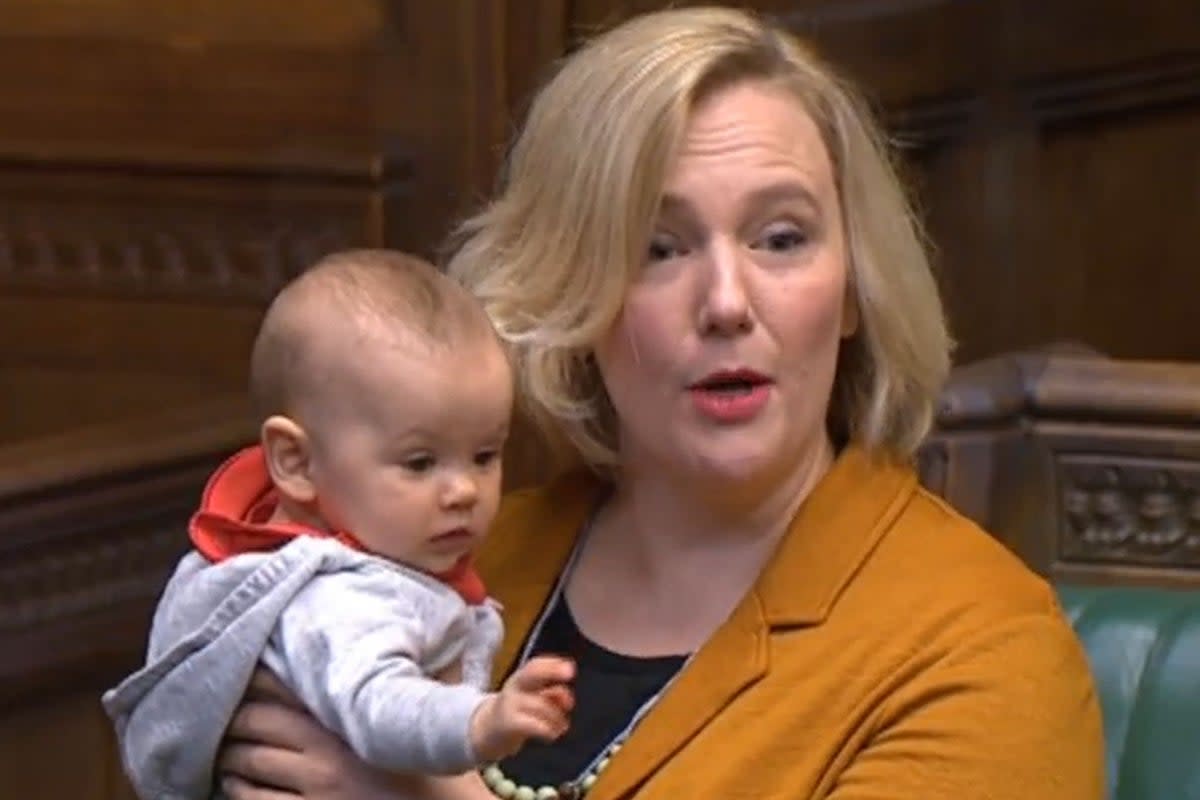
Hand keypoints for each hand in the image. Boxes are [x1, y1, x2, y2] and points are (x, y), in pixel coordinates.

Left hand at [217, 667, 403, 799]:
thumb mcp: (412, 732)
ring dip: (230, 755)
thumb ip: (393, 699)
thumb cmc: (434, 782)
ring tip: (226, 751)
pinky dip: (237, 790)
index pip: (290, 687)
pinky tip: (235, 785)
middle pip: (257, 721)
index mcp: (354, 722)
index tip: (246, 668)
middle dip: (235, 717)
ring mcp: (315, 790)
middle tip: (225, 714)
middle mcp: (328, 753)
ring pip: (248, 763)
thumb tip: (383, 665)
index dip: (259, 677)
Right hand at [469, 655, 574, 761]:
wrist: (486, 732)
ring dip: (557, 715)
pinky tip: (552, 734)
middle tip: (570, 674)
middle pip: (531, 673)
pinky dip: (548, 729)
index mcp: (520, 680)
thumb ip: (551, 697)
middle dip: (552, 670)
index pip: (535, 665)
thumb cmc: (515, 713)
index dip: (553, 664)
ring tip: (562, 726)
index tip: (571, 669)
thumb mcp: (531, 701)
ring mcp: (510, 705)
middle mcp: (514, 688)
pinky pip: (533, 724)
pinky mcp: (509, 725)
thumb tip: (567, 701)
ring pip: (539, 704)